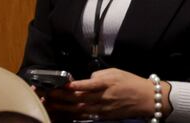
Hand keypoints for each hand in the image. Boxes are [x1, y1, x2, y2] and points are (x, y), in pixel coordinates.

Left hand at [45, 68, 171, 119]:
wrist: (145, 99)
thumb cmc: (131, 82)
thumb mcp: (116, 72)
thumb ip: (99, 74)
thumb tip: (85, 79)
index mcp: (107, 83)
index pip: (86, 85)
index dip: (73, 85)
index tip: (60, 84)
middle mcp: (102, 98)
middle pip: (77, 98)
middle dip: (59, 96)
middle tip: (44, 93)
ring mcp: (101, 109)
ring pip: (77, 109)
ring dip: (60, 107)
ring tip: (46, 104)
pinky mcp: (101, 117)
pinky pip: (83, 116)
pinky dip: (70, 115)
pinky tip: (60, 113)